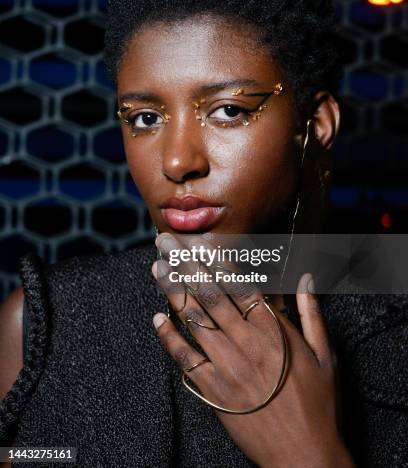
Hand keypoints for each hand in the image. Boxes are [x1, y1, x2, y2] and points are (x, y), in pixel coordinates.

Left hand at [152, 232, 354, 467]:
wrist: (304, 455)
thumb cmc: (317, 404)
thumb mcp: (325, 355)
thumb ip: (310, 313)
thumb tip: (305, 278)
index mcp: (273, 331)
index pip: (240, 285)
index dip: (217, 261)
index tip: (200, 242)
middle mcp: (246, 342)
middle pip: (210, 294)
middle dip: (185, 264)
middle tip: (166, 242)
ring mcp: (226, 366)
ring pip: (194, 319)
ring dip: (172, 291)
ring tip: (157, 267)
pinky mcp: (213, 391)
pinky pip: (185, 359)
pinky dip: (169, 338)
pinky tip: (157, 319)